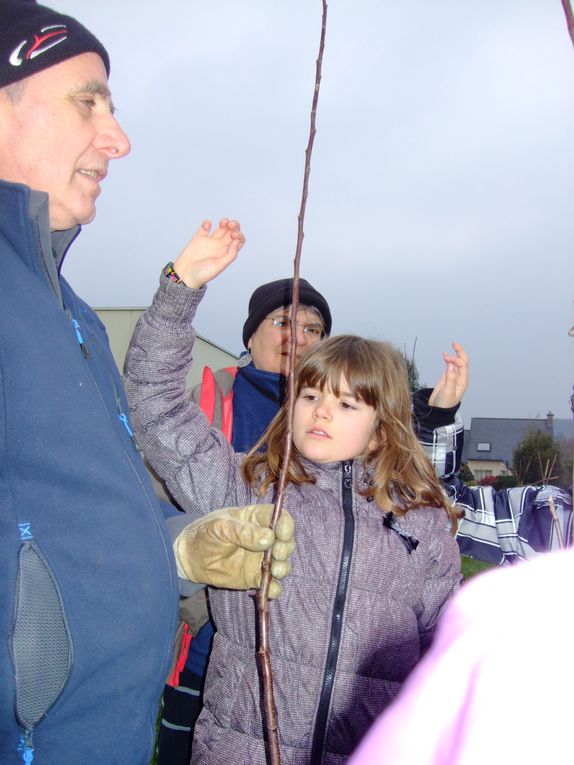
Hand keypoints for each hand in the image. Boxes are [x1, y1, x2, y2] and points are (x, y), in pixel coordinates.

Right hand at [173, 218, 244, 288]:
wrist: (185, 275)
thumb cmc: (202, 274)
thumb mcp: (219, 266)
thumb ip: (229, 255)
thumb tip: (236, 242)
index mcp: (227, 253)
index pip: (239, 241)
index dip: (239, 235)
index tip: (233, 235)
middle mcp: (220, 246)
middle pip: (232, 231)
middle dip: (234, 225)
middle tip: (229, 225)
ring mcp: (210, 241)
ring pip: (221, 228)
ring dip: (224, 222)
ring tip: (222, 222)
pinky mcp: (199, 238)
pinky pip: (205, 227)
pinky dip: (207, 223)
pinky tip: (206, 226)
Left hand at [175, 504, 294, 597]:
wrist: (190, 558)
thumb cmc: (205, 534)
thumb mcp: (220, 527)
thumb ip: (242, 531)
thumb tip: (269, 538)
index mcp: (256, 519)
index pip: (279, 517)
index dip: (285, 524)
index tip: (282, 533)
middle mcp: (264, 538)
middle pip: (286, 541)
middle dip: (286, 547)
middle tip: (277, 553)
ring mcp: (261, 559)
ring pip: (283, 562)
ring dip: (284, 567)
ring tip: (275, 571)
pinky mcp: (256, 577)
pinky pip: (272, 584)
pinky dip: (275, 588)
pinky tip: (271, 589)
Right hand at [428, 342, 467, 408]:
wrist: (437, 411)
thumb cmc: (444, 404)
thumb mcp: (448, 391)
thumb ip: (450, 378)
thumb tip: (451, 365)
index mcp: (462, 381)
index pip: (461, 365)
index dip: (455, 359)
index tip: (446, 358)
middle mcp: (460, 378)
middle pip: (462, 362)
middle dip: (459, 352)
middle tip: (454, 343)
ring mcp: (453, 378)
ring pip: (456, 363)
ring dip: (453, 356)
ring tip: (448, 350)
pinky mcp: (447, 379)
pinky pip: (450, 367)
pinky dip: (448, 361)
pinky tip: (445, 357)